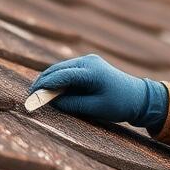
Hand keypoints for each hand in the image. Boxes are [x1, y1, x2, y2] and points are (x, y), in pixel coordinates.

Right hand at [27, 54, 166, 128]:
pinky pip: (68, 71)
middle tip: (29, 96)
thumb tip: (52, 101)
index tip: (31, 94)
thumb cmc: (120, 104)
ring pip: (61, 69)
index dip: (44, 85)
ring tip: (36, 94)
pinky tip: (50, 90)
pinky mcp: (88, 65)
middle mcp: (89, 62)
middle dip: (43, 82)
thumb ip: (72, 104)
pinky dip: (58, 79)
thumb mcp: (95, 108)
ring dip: (49, 80)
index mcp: (92, 72)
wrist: (139, 97)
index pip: (62, 76)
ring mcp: (89, 61)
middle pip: (58, 69)